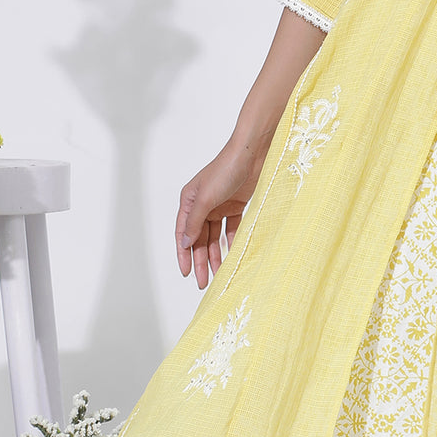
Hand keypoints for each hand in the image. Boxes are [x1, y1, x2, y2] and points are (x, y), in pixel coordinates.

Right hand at [175, 137, 267, 289]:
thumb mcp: (206, 198)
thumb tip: (183, 242)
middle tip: (204, 282)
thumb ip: (195, 221)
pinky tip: (233, 255)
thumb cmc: (226, 170)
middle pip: (199, 238)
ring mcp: (219, 205)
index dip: (183, 254)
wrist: (253, 154)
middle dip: (200, 260)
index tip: (186, 274)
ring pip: (215, 236)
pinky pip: (231, 229)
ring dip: (216, 254)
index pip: (183, 233)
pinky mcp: (236, 205)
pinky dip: (231, 242)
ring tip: (220, 274)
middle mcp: (202, 204)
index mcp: (189, 200)